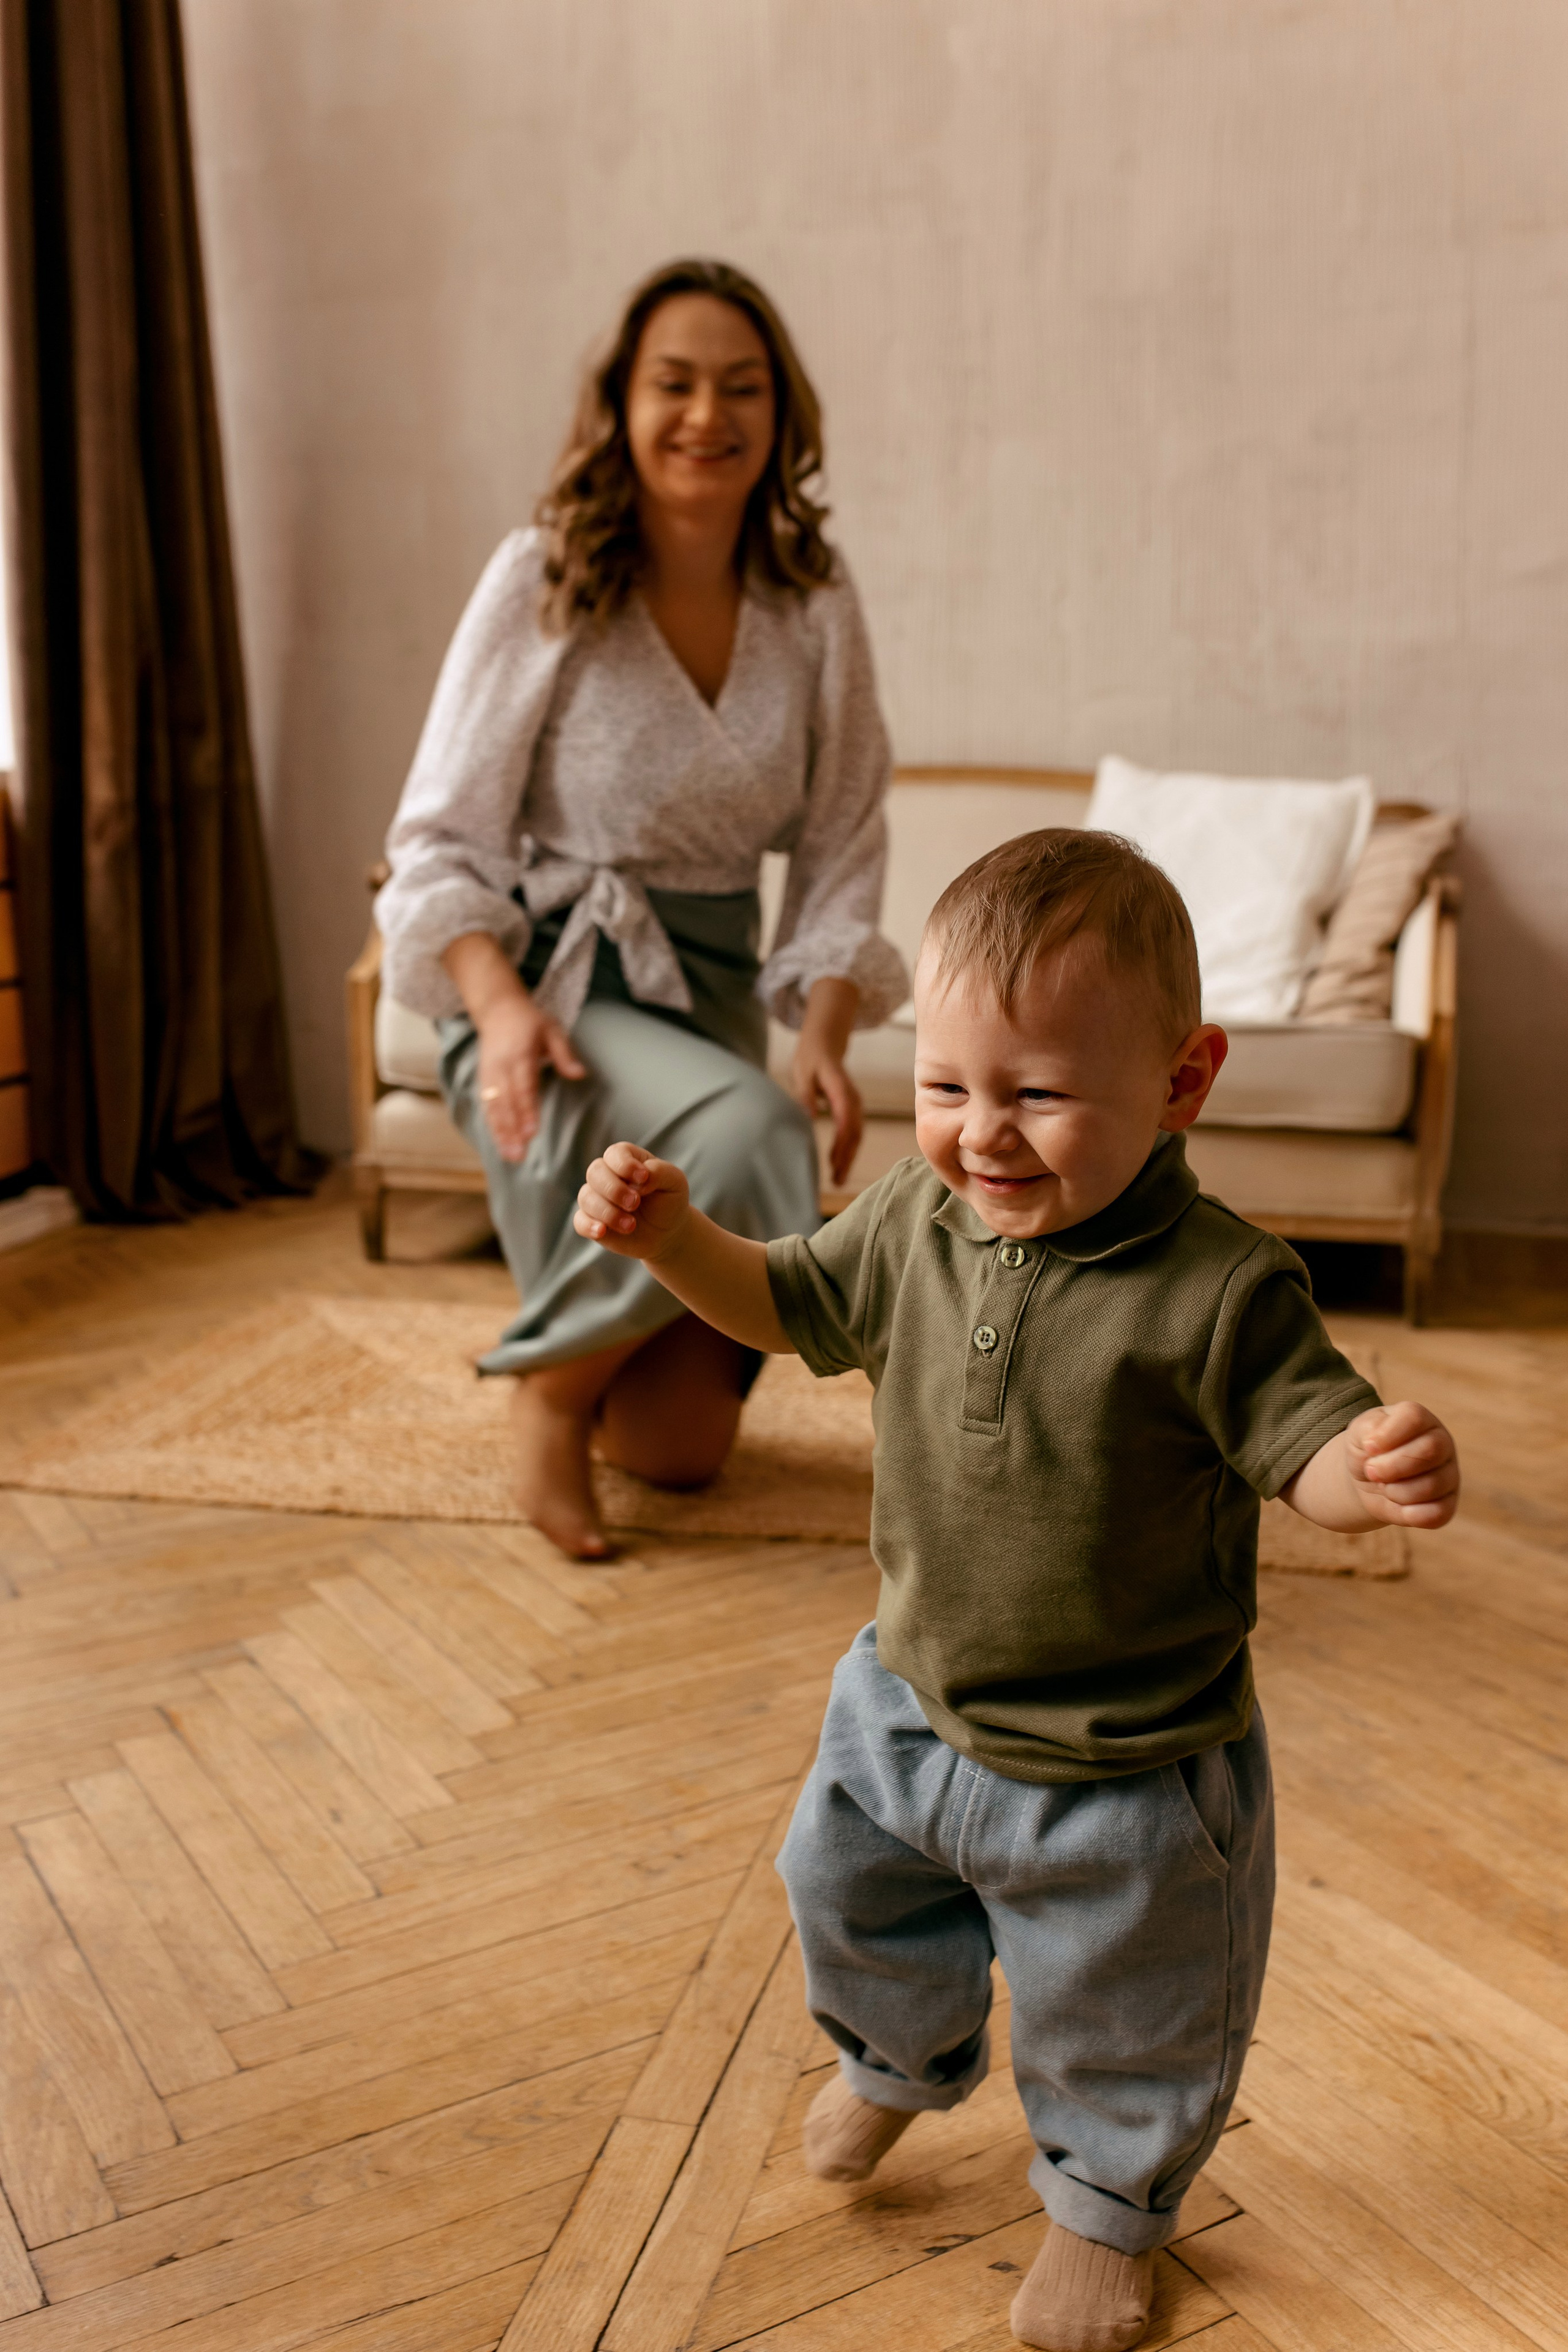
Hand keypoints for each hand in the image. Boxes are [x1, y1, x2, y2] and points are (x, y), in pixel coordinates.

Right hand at [474, 991, 584, 1161]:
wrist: (497, 1009)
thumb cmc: (530, 1021)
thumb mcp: (552, 1029)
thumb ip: (564, 1054)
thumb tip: (581, 1074)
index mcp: (519, 1054)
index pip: (523, 1087)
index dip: (526, 1111)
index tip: (532, 1132)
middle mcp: (500, 1067)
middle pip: (505, 1103)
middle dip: (511, 1130)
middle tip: (520, 1154)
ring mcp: (489, 1075)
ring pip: (493, 1109)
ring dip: (500, 1134)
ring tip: (511, 1156)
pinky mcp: (483, 1081)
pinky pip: (486, 1107)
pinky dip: (493, 1127)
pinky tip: (501, 1145)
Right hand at [575, 1142, 692, 1260]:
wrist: (667, 1232)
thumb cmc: (669, 1200)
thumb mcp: (675, 1181)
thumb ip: (659, 1172)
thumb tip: (639, 1180)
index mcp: (626, 1160)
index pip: (615, 1154)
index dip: (625, 1165)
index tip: (644, 1178)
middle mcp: (607, 1176)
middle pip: (595, 1172)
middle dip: (614, 1189)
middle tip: (635, 1203)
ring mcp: (597, 1199)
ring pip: (586, 1197)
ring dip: (608, 1212)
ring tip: (631, 1225)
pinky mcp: (592, 1221)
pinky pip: (579, 1221)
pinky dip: (589, 1225)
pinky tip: (602, 1231)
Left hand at [791, 1039, 862, 1187]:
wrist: (825, 1045)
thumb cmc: (811, 1059)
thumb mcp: (803, 1073)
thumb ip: (806, 1095)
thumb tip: (809, 1118)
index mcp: (841, 1090)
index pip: (846, 1120)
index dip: (841, 1143)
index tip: (834, 1163)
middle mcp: (853, 1099)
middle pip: (855, 1133)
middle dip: (847, 1158)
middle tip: (837, 1181)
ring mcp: (855, 1105)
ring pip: (857, 1136)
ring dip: (849, 1158)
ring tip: (839, 1180)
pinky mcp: (852, 1110)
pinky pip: (854, 1133)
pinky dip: (848, 1150)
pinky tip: (839, 1165)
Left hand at [1344, 1400, 1459, 1528]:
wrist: (1368, 1479)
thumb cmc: (1368, 1449)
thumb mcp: (1359, 1432)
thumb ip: (1367, 1430)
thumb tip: (1375, 1445)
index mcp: (1421, 1419)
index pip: (1414, 1418)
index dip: (1386, 1436)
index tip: (1368, 1447)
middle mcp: (1442, 1443)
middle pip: (1429, 1451)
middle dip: (1390, 1467)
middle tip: (1371, 1471)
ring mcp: (1449, 1474)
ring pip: (1431, 1486)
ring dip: (1395, 1491)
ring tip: (1384, 1486)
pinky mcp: (1448, 1504)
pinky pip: (1437, 1514)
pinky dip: (1409, 1514)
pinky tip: (1397, 1506)